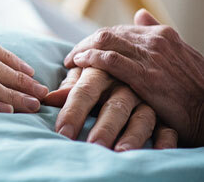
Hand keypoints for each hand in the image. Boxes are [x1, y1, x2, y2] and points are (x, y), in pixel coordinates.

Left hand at [45, 67, 177, 150]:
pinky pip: (168, 126)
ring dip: (132, 135)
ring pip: (143, 117)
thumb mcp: (88, 74)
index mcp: (101, 72)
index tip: (62, 131)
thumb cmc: (104, 72)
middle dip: (104, 127)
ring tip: (120, 152)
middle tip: (93, 146)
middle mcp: (125, 85)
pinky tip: (158, 151)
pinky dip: (165, 139)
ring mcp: (147, 99)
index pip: (84, 91)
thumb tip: (48, 98)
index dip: (73, 111)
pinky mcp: (165, 112)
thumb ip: (71, 86)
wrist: (144, 62)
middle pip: (115, 106)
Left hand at [64, 9, 203, 146]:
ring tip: (71, 61)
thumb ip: (157, 34)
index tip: (85, 49)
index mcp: (163, 34)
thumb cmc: (197, 89)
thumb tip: (140, 14)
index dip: (98, 39)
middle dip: (85, 44)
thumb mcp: (181, 55)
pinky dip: (90, 59)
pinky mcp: (146, 76)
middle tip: (72, 57)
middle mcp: (155, 40)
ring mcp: (150, 57)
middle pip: (107, 33)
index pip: (119, 29)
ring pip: (104, 42)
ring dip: (82, 50)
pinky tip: (79, 64)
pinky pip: (109, 60)